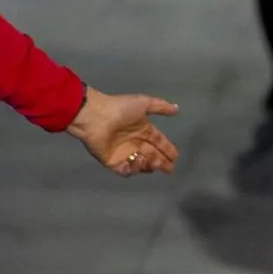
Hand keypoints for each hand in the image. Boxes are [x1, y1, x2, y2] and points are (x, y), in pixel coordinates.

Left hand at [65, 87, 179, 176]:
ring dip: (150, 165)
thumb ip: (160, 106)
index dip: (167, 149)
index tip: (175, 156)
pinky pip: (126, 170)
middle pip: (152, 155)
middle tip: (169, 168)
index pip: (158, 141)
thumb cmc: (120, 108)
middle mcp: (134, 142)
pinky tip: (138, 161)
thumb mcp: (143, 103)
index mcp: (142, 129)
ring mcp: (123, 153)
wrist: (96, 116)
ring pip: (142, 164)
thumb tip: (177, 108)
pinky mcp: (112, 162)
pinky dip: (134, 169)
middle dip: (162, 162)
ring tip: (154, 161)